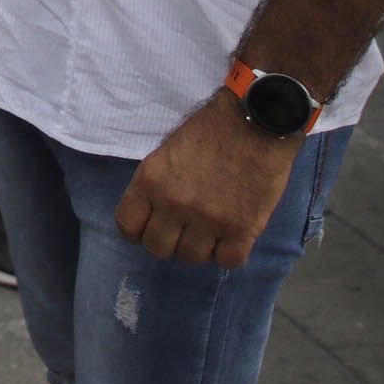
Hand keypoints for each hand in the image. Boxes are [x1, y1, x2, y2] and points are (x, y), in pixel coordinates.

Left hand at [115, 95, 303, 268]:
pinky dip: (228, 253)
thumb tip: (151, 214)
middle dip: (167, 241)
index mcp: (150, 180)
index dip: (137, 230)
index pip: (127, 226)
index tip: (150, 226)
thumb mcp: (166, 152)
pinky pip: (227, 262)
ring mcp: (209, 220)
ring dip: (199, 247)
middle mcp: (175, 204)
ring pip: (191, 258)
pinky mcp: (243, 229)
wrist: (255, 121)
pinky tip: (231, 236)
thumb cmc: (209, 131)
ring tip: (209, 230)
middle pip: (157, 249)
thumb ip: (155, 185)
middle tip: (181, 229)